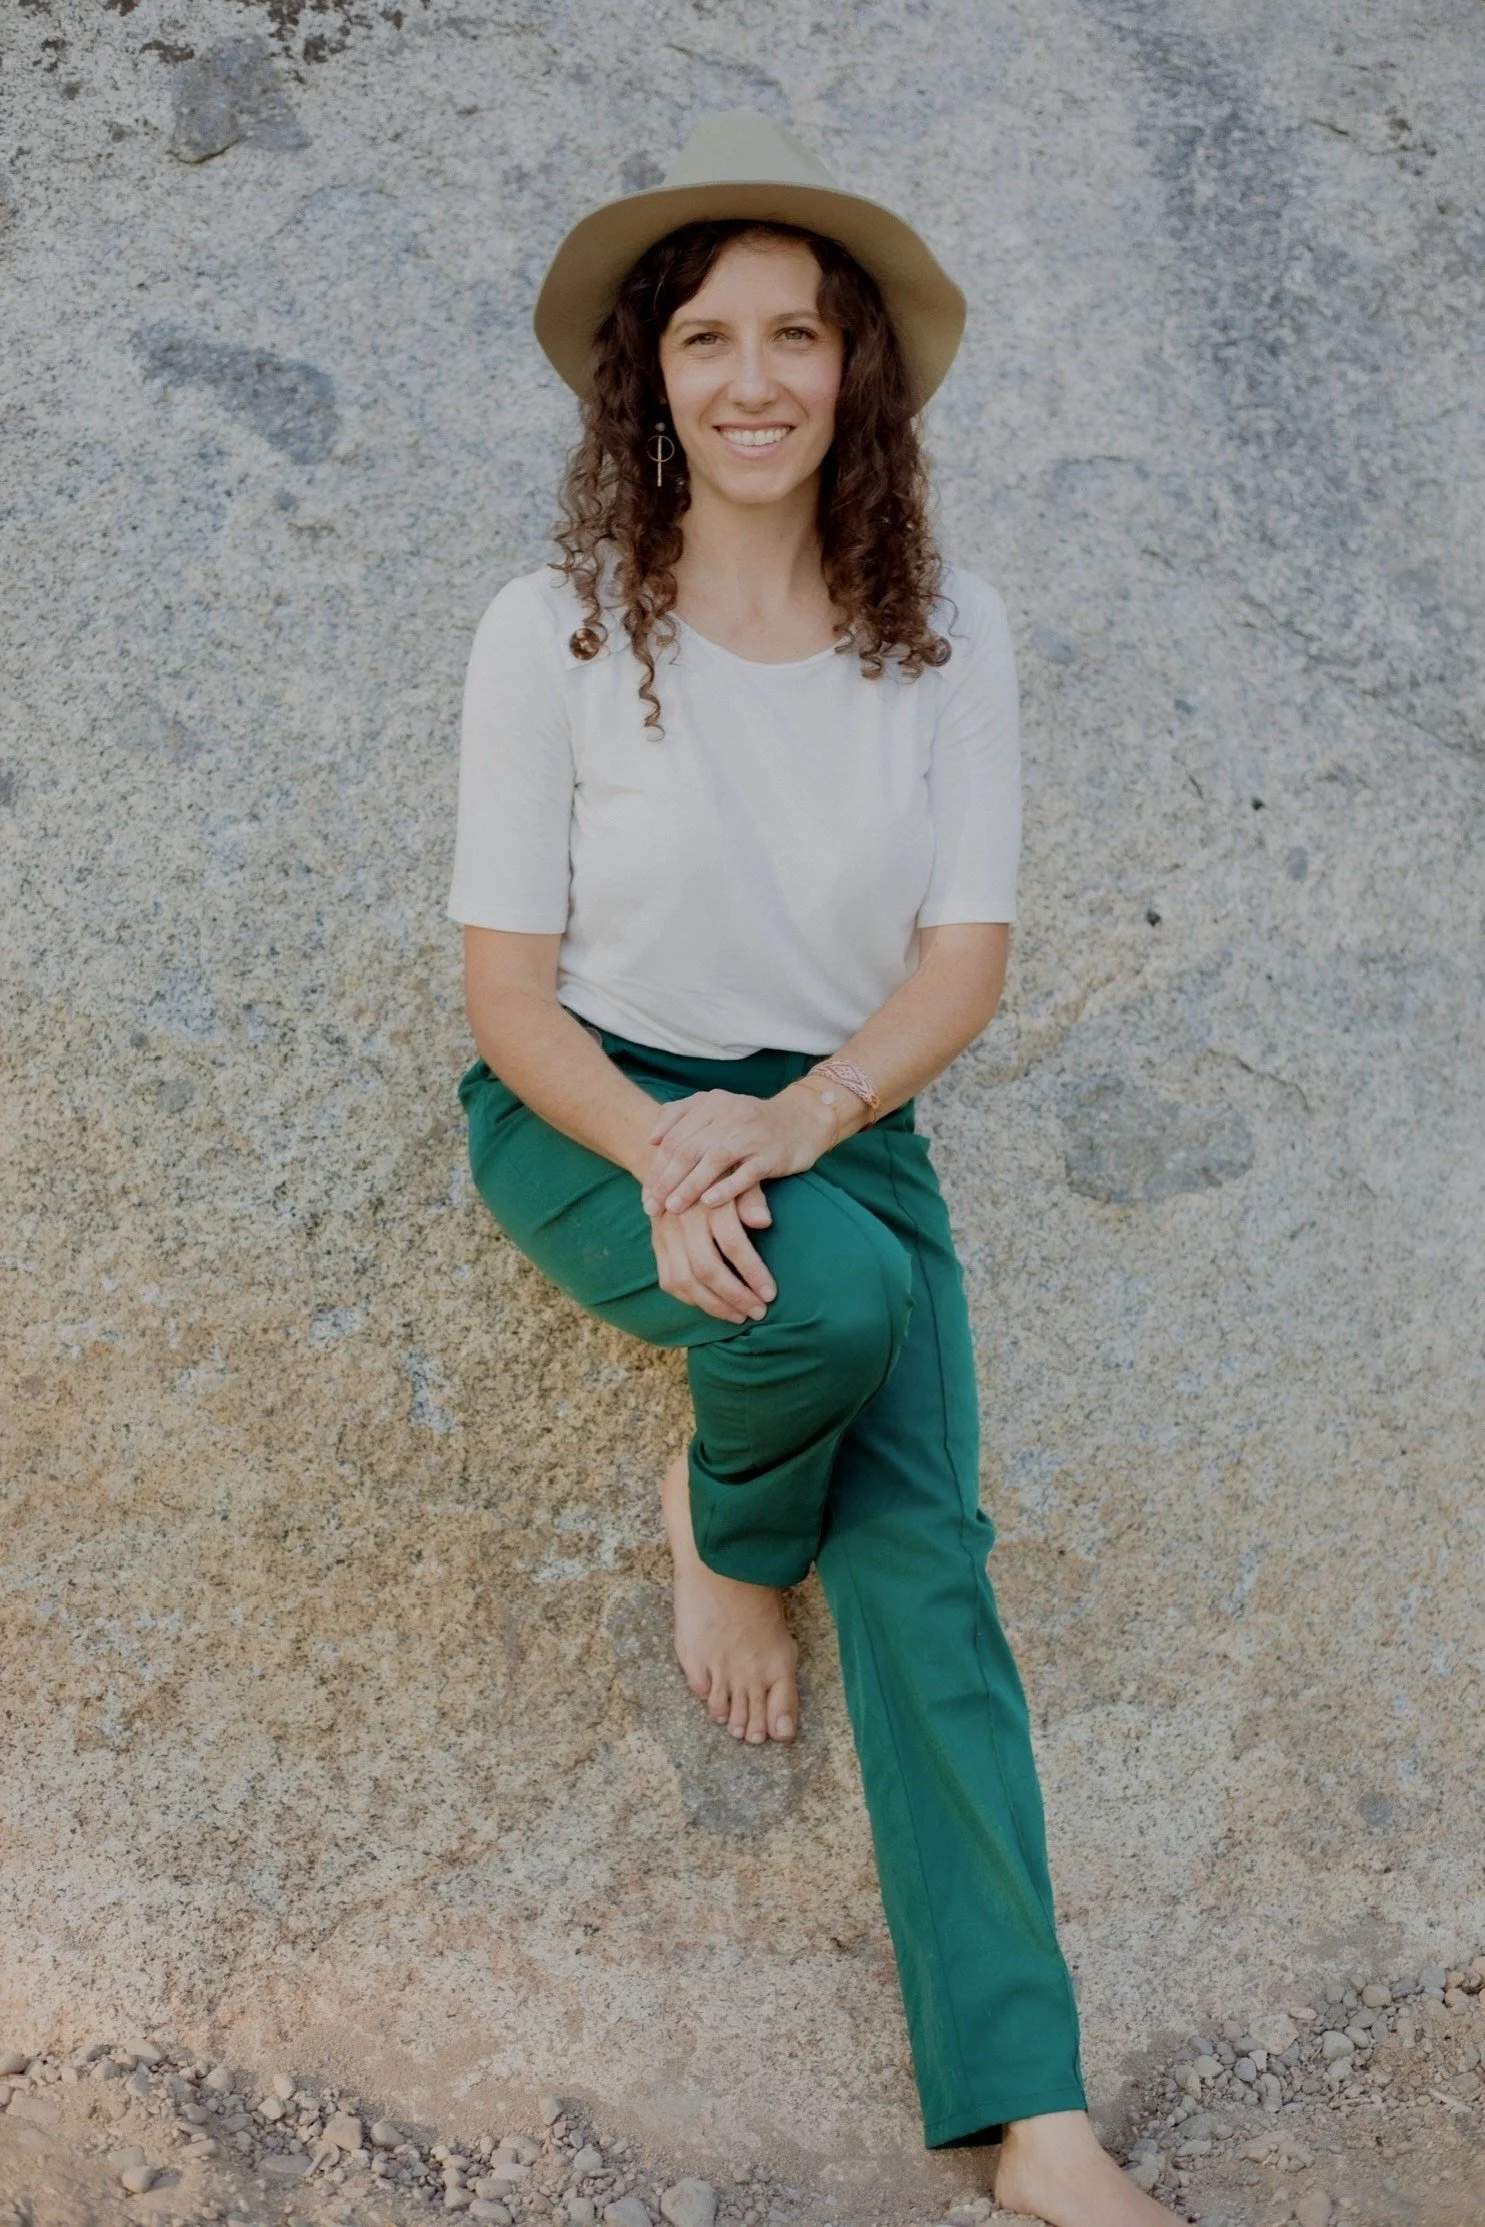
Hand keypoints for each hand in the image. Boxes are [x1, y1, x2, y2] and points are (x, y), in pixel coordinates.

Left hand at [640, 1087, 838, 1218]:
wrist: (802, 1118)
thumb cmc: (750, 1120)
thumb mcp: (716, 1108)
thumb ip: (681, 1115)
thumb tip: (652, 1138)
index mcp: (711, 1104)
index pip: (674, 1137)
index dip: (657, 1167)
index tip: (645, 1194)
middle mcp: (729, 1115)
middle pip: (689, 1149)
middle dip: (666, 1180)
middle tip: (651, 1207)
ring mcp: (751, 1135)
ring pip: (713, 1161)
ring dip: (690, 1186)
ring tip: (672, 1208)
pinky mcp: (772, 1154)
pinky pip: (746, 1173)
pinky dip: (726, 1188)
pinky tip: (709, 1204)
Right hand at [648, 1179, 777, 1323]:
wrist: (676, 1162)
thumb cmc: (721, 1171)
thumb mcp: (739, 1173)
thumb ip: (751, 1197)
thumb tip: (764, 1221)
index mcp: (707, 1199)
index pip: (732, 1243)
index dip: (752, 1272)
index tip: (771, 1293)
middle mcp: (682, 1217)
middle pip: (707, 1268)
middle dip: (735, 1296)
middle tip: (759, 1312)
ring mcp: (665, 1233)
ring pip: (685, 1280)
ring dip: (714, 1305)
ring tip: (740, 1316)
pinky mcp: (657, 1244)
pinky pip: (670, 1281)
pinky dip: (692, 1299)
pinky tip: (715, 1306)